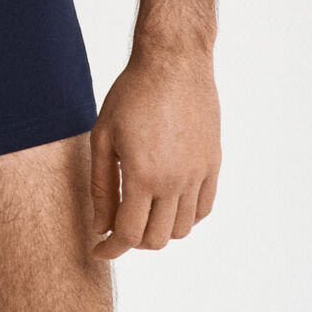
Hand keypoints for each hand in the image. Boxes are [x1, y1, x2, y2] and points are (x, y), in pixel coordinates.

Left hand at [87, 46, 219, 258]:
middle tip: (116, 226)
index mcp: (143, 176)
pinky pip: (203, 209)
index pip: (128, 234)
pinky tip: (168, 202)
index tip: (98, 249)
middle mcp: (175, 182)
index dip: (110, 249)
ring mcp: (198, 174)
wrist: (173, 61)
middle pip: (156, 239)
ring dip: (159, 230)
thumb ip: (101, 186)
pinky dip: (185, 217)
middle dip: (132, 241)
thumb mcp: (103, 136)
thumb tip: (99, 227)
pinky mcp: (213, 163)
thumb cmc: (132, 93)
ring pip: (182, 229)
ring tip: (141, 211)